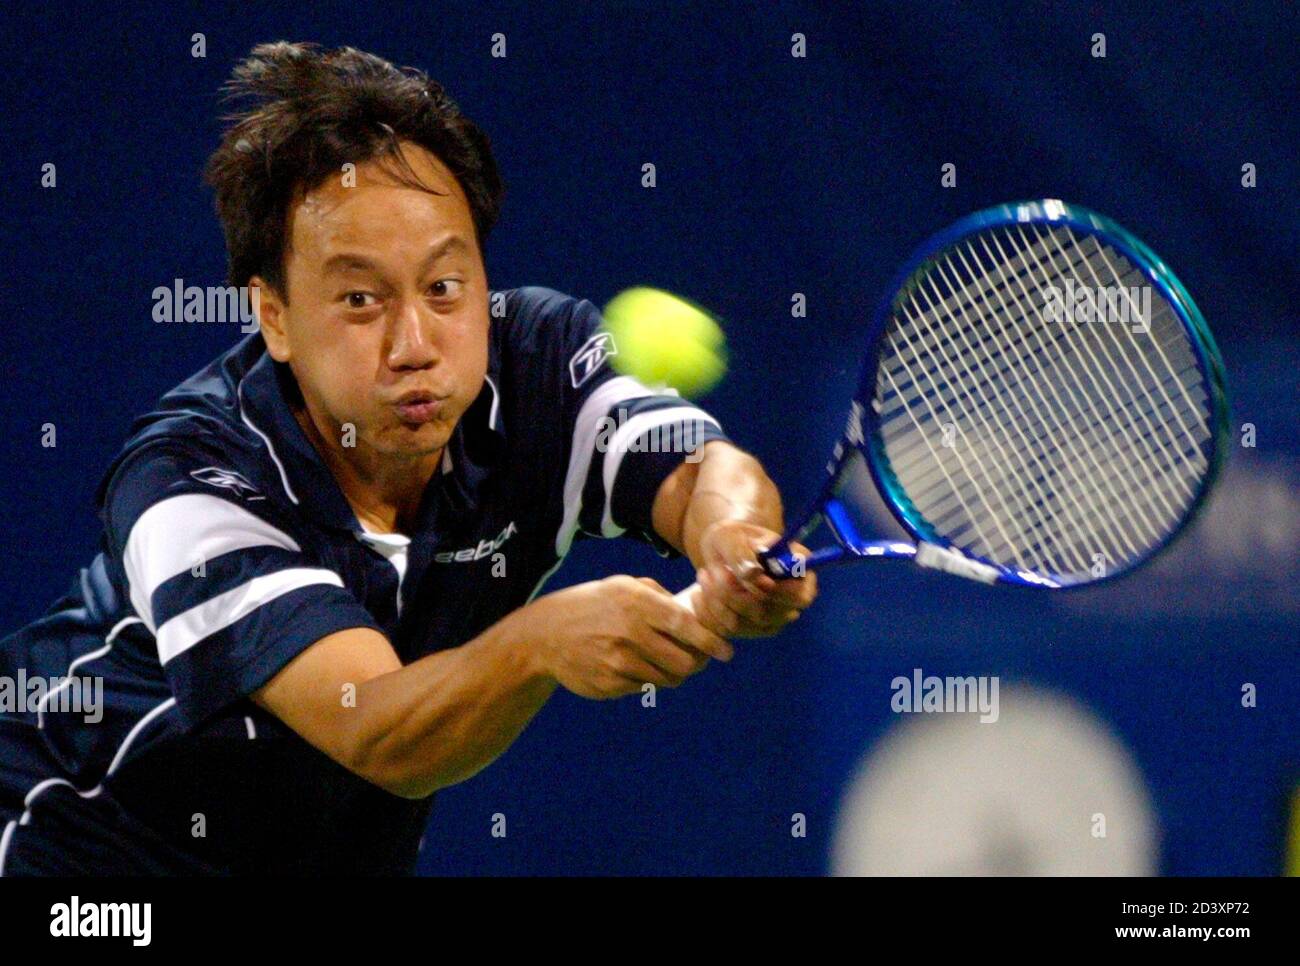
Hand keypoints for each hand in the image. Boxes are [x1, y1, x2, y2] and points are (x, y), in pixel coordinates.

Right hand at [527, 575, 734, 699]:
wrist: (545, 635)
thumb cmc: (592, 605)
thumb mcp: (622, 585)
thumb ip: (659, 596)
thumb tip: (694, 613)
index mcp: (636, 602)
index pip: (685, 625)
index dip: (711, 641)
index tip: (726, 652)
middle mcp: (630, 633)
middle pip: (684, 662)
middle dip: (696, 662)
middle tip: (696, 658)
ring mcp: (619, 662)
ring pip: (668, 678)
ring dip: (673, 672)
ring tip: (662, 659)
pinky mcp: (610, 684)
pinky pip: (645, 687)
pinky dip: (648, 679)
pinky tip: (633, 665)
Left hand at [692, 520, 817, 637]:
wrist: (723, 552)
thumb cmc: (731, 539)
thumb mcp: (730, 535)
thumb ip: (741, 552)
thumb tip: (753, 574)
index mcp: (799, 571)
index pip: (798, 594)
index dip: (774, 592)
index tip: (747, 577)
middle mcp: (792, 600)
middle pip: (766, 613)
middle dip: (731, 594)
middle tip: (707, 571)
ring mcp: (774, 618)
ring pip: (741, 623)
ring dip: (714, 600)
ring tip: (703, 575)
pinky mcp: (752, 630)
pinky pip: (725, 630)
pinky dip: (707, 612)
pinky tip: (699, 592)